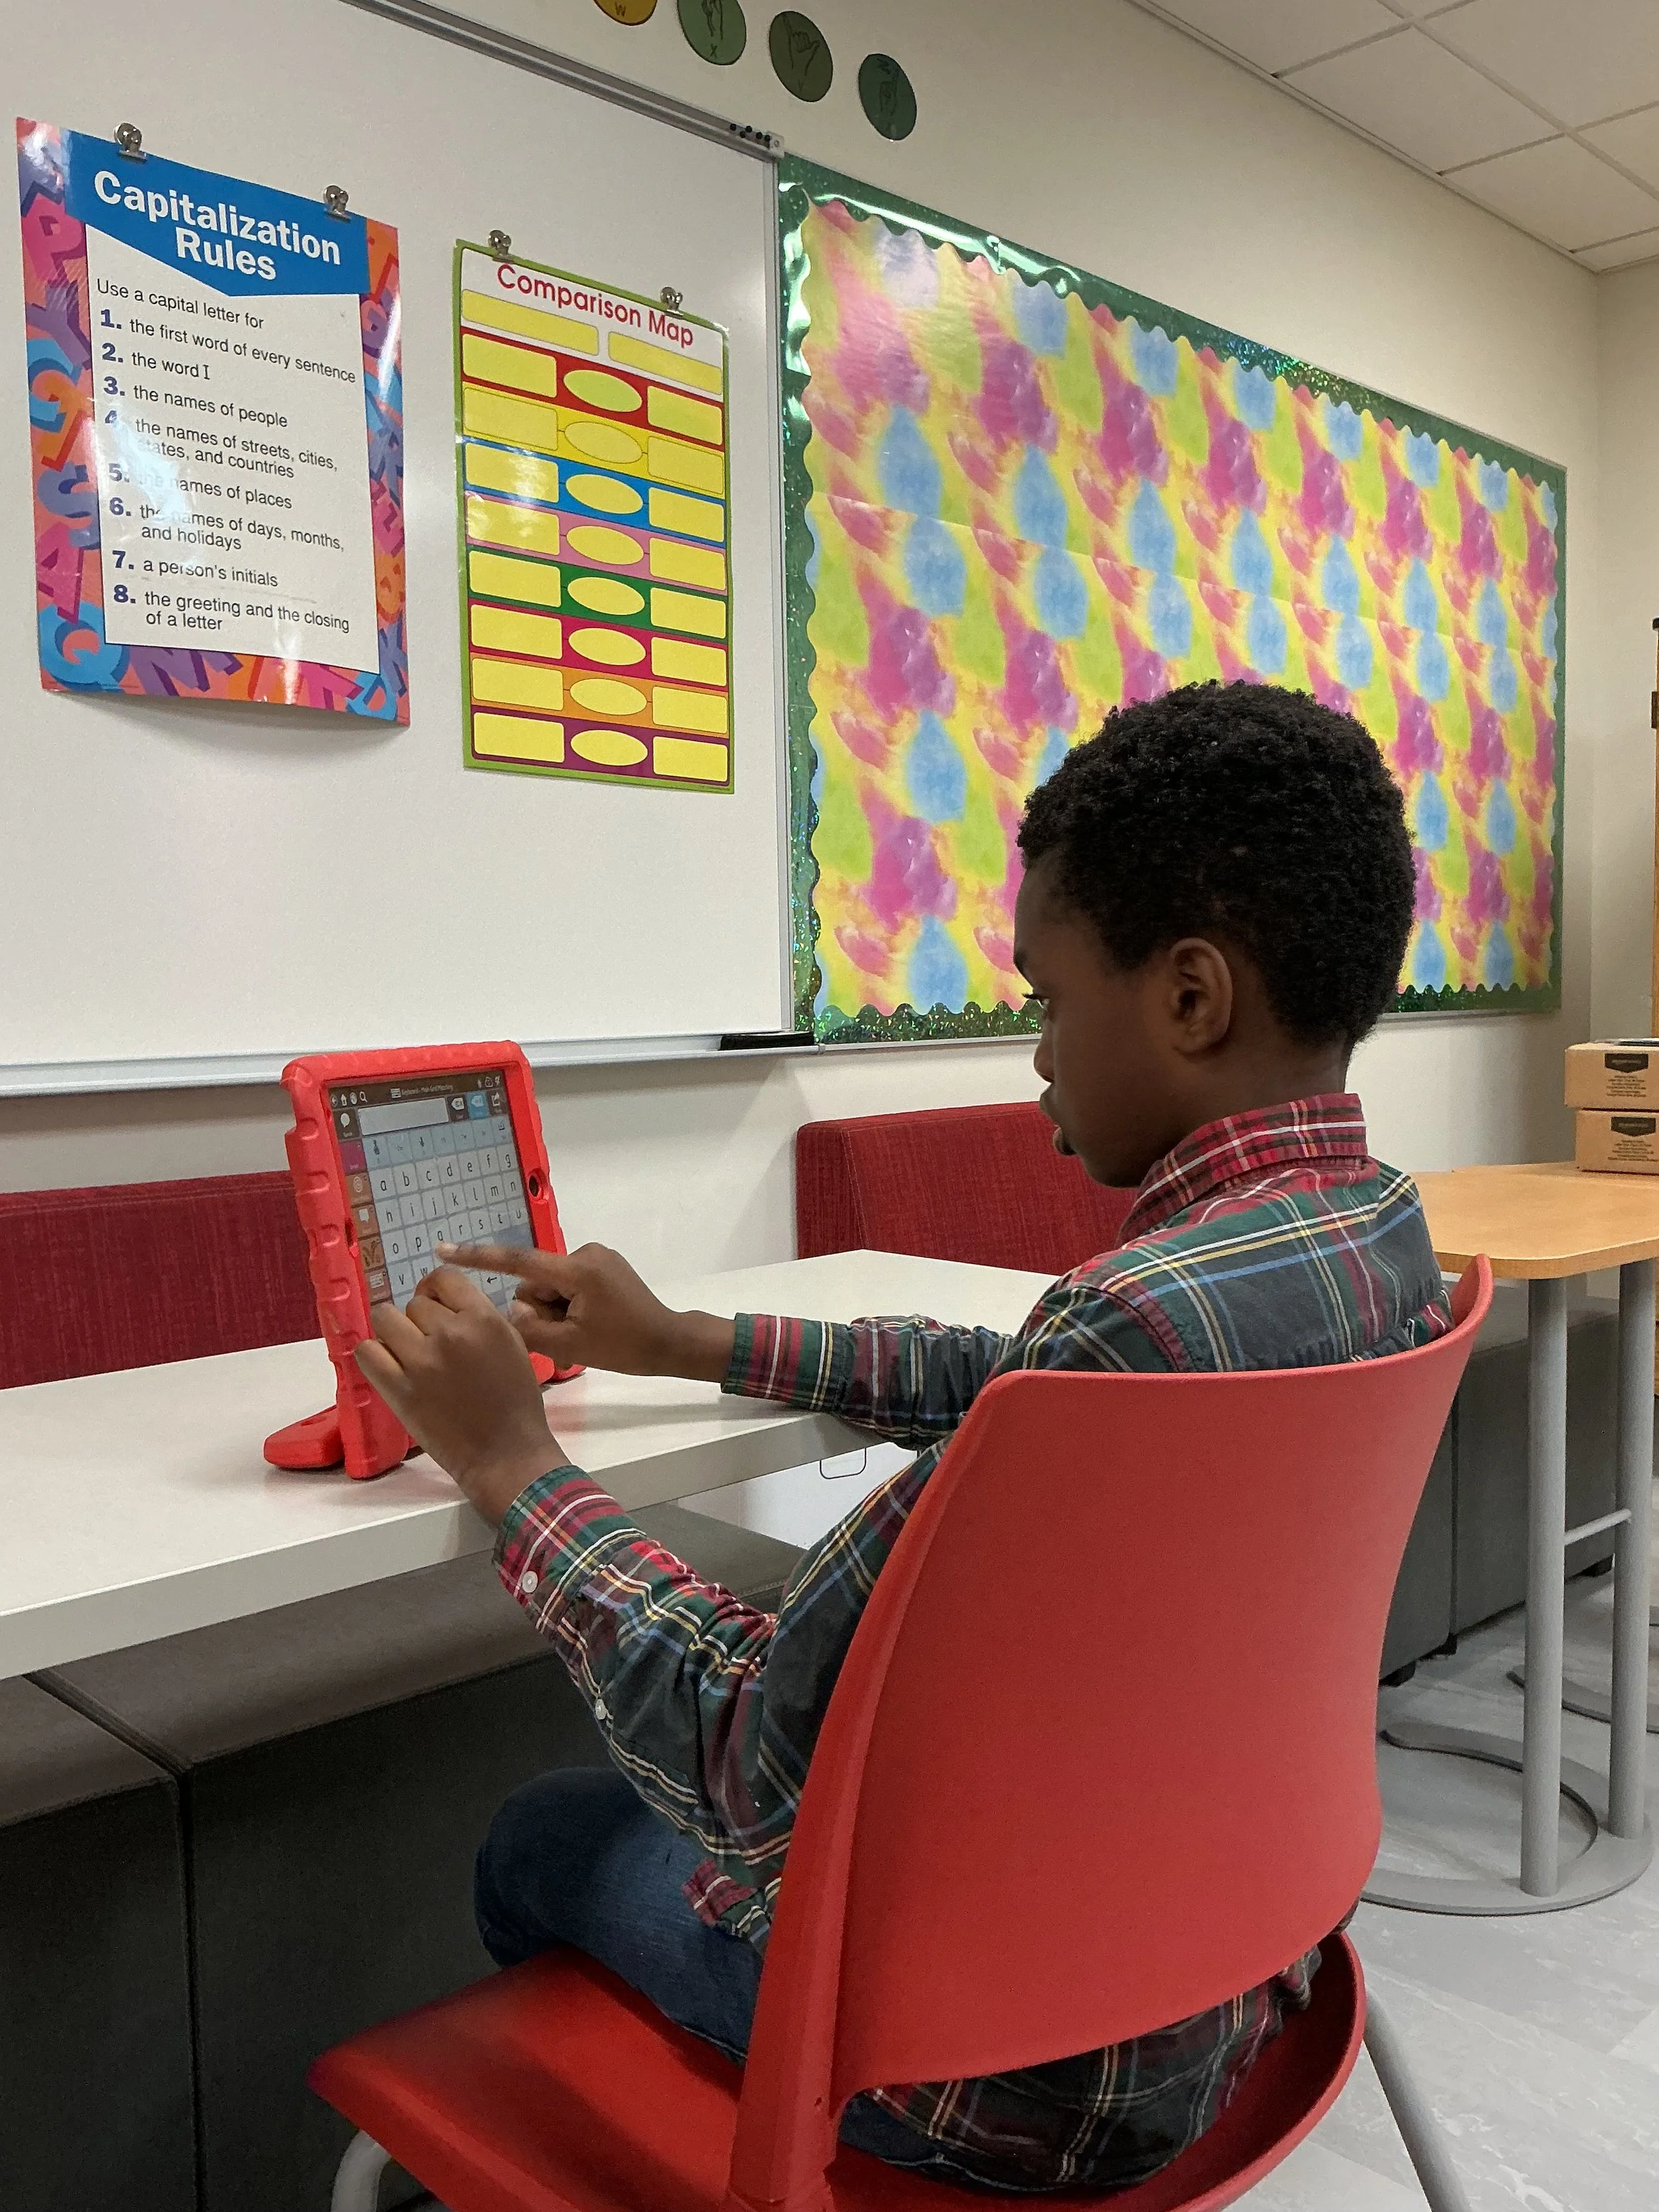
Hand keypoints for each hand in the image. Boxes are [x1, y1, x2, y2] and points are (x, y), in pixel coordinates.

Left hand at [354, 1267, 569, 1524]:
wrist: (505, 1453)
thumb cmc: (516, 1401)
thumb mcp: (512, 1344)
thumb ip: (480, 1318)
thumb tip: (443, 1302)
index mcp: (484, 1320)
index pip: (444, 1279)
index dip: (435, 1290)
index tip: (434, 1305)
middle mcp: (451, 1333)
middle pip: (414, 1303)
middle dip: (420, 1320)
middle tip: (429, 1344)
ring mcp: (421, 1361)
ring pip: (385, 1319)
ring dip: (394, 1332)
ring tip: (406, 1352)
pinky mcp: (399, 1389)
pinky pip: (367, 1351)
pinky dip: (375, 1355)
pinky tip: (390, 1366)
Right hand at [434, 1239, 734, 1382]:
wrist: (669, 1342)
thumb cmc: (623, 1347)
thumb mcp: (570, 1346)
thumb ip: (529, 1328)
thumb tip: (512, 1309)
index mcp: (575, 1271)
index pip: (517, 1261)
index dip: (477, 1257)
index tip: (443, 1248)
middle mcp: (584, 1254)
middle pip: (537, 1281)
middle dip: (544, 1308)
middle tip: (571, 1336)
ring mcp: (596, 1258)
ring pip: (552, 1285)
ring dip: (558, 1309)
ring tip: (586, 1332)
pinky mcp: (604, 1266)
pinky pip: (570, 1284)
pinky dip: (572, 1305)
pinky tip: (593, 1323)